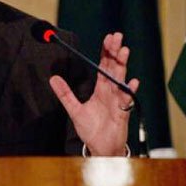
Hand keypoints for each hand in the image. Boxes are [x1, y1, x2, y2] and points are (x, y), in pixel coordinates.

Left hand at [49, 32, 138, 155]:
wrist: (100, 148)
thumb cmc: (91, 130)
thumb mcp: (74, 110)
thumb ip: (65, 94)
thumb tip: (53, 79)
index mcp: (101, 89)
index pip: (104, 66)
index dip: (106, 52)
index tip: (108, 38)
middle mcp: (111, 92)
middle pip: (114, 68)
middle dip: (115, 52)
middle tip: (117, 37)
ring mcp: (118, 101)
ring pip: (121, 79)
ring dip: (122, 65)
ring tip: (124, 51)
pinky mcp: (122, 112)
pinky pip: (127, 99)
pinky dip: (130, 90)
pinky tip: (132, 81)